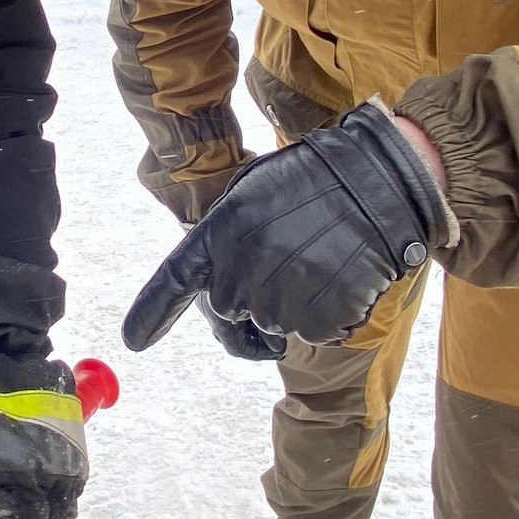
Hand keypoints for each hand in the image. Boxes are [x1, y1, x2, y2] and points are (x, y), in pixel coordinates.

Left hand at [122, 100, 451, 352]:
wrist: (383, 180)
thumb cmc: (319, 178)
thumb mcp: (257, 187)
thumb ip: (227, 233)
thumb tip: (214, 277)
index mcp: (225, 229)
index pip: (177, 278)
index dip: (153, 312)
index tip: (134, 339)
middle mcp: (245, 269)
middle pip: (230, 308)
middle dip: (251, 293)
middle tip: (291, 255)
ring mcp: (283, 298)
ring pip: (275, 323)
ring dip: (294, 302)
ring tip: (323, 256)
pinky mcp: (320, 320)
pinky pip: (314, 331)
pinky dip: (328, 312)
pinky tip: (343, 274)